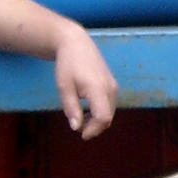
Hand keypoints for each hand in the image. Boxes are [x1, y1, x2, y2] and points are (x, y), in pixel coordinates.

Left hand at [55, 22, 118, 137]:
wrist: (76, 43)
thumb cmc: (68, 64)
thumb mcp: (64, 87)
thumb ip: (71, 108)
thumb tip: (76, 128)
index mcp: (98, 88)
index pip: (103, 118)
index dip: (94, 130)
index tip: (81, 134)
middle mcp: (110, 88)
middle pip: (108, 117)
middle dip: (95, 127)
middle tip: (78, 128)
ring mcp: (113, 85)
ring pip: (110, 112)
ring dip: (97, 120)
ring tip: (80, 118)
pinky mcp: (112, 84)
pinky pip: (110, 104)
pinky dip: (100, 111)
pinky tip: (87, 110)